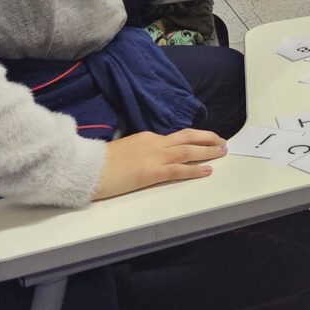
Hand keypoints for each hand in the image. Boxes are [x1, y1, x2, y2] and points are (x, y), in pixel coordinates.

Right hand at [93, 129, 226, 199]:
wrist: (87, 168)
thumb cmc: (100, 163)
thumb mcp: (122, 150)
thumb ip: (137, 151)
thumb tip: (145, 157)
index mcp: (146, 137)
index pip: (174, 137)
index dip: (192, 138)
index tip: (203, 139)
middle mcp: (154, 143)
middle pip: (187, 137)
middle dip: (207, 138)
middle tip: (222, 141)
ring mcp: (155, 157)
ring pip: (188, 150)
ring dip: (208, 151)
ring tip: (222, 152)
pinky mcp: (153, 172)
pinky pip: (180, 170)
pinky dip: (196, 169)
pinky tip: (208, 170)